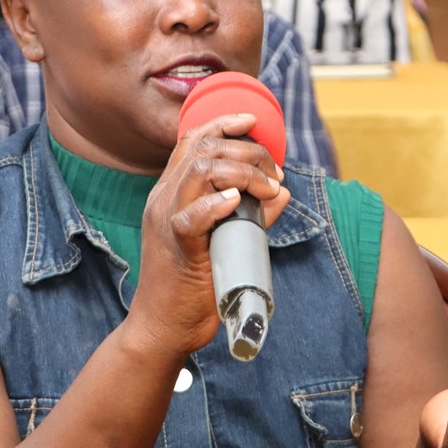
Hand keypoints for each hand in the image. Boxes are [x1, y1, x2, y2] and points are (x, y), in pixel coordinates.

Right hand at [130, 113, 290, 357]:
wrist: (164, 326)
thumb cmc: (193, 285)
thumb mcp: (227, 239)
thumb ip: (252, 213)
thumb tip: (283, 191)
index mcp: (172, 191)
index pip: (192, 140)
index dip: (223, 123)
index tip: (252, 121)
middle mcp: (164, 197)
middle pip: (204, 148)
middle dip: (248, 151)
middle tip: (274, 175)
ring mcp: (165, 219)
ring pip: (199, 170)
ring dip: (242, 172)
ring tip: (266, 189)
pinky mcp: (174, 245)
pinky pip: (191, 215)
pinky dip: (216, 204)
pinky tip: (237, 203)